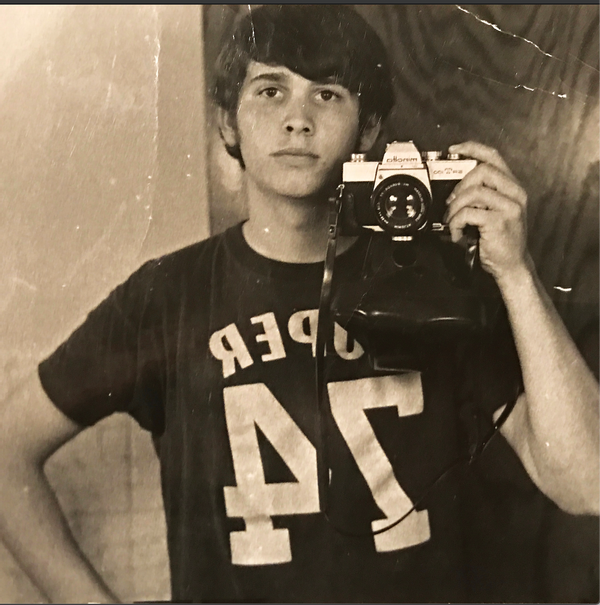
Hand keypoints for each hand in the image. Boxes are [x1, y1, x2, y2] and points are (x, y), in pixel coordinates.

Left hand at [444, 141, 531, 281]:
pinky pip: (468, 213)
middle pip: (482, 171)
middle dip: (460, 185)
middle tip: (451, 202)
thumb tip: (454, 188)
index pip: (494, 157)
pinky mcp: (499, 221)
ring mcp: (509, 207)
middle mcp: (515, 194)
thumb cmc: (499, 240)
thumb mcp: (494, 212)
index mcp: (513, 187)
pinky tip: (457, 234)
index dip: (473, 148)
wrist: (512, 266)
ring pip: (473, 192)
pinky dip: (456, 223)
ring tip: (452, 221)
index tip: (454, 149)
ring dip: (454, 207)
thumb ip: (482, 196)